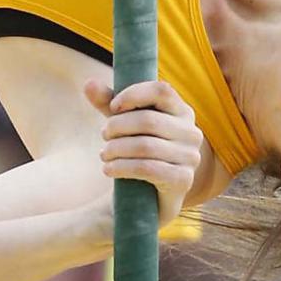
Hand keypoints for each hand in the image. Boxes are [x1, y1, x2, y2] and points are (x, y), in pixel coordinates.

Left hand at [84, 77, 202, 228]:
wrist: (150, 196)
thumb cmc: (138, 152)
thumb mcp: (123, 125)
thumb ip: (108, 103)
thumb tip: (88, 83)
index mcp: (182, 111)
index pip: (161, 90)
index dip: (133, 94)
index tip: (113, 107)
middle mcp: (191, 132)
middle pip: (149, 120)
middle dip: (118, 126)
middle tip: (103, 135)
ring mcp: (190, 157)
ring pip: (146, 146)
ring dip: (116, 149)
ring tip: (104, 154)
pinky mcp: (183, 180)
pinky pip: (147, 168)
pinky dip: (122, 167)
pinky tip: (108, 169)